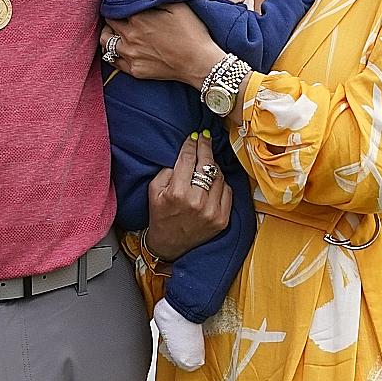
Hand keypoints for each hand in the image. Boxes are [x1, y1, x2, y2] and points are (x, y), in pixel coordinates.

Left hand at [103, 4, 222, 87]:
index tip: (122, 0)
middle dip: (112, 17)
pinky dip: (113, 54)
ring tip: (116, 32)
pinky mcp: (135, 70)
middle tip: (119, 15)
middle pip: (108, 23)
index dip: (117, 2)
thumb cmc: (192, 32)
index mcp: (138, 17)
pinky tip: (121, 49)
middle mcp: (129, 36)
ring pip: (105, 42)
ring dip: (109, 35)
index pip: (115, 5)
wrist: (200, 63)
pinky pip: (113, 62)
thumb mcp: (180, 4)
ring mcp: (130, 55)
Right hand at [146, 132, 230, 260]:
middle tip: (204, 138)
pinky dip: (221, 183)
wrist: (169, 245)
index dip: (192, 143)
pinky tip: (213, 181)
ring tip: (206, 163)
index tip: (194, 136)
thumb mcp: (154, 190)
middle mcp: (197, 201)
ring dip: (213, 166)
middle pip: (206, 164)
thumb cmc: (160, 215)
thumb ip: (168, 170)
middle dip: (205, 147)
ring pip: (219, 175)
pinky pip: (227, 190)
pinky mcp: (222, 219)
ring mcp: (212, 211)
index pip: (189, 158)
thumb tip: (186, 153)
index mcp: (177, 192)